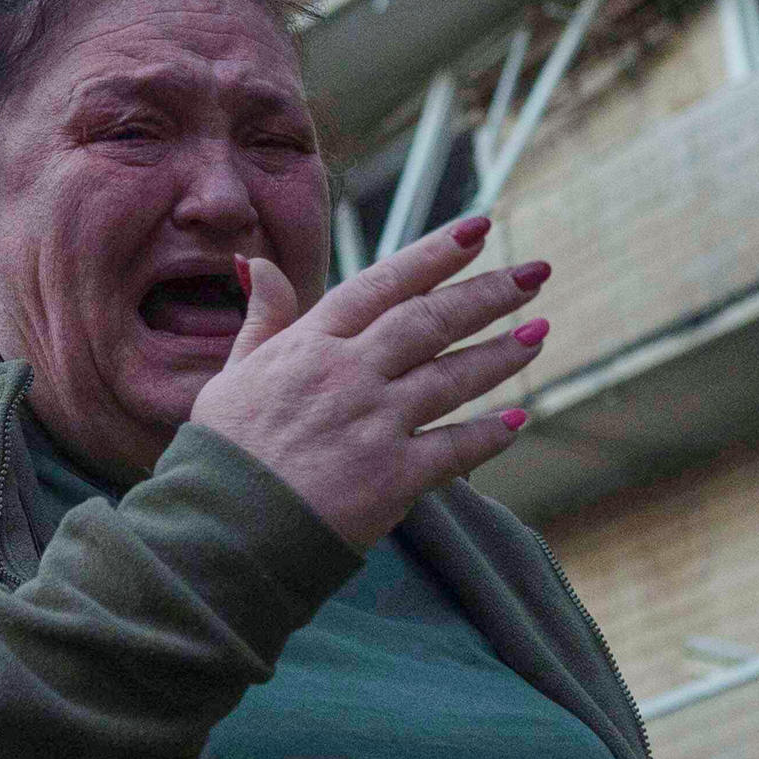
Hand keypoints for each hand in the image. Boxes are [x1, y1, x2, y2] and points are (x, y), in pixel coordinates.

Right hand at [188, 215, 548, 548]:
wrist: (221, 528)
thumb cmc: (223, 452)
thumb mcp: (233, 372)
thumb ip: (261, 317)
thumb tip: (257, 261)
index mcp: (310, 343)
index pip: (384, 283)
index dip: (435, 254)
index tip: (478, 230)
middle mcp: (348, 373)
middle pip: (431, 320)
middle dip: (487, 293)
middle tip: (534, 274)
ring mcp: (373, 423)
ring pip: (452, 377)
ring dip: (500, 354)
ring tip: (538, 334)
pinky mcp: (392, 476)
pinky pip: (455, 448)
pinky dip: (489, 434)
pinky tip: (517, 419)